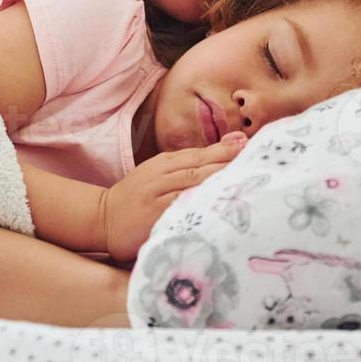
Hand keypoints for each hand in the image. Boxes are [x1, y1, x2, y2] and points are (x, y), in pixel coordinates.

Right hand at [98, 132, 245, 262]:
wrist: (103, 217)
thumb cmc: (136, 199)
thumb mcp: (160, 176)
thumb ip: (189, 167)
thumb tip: (226, 151)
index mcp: (164, 163)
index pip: (200, 153)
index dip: (226, 149)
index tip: (251, 144)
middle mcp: (162, 174)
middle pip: (201, 164)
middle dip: (229, 160)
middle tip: (257, 157)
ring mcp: (157, 193)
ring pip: (193, 181)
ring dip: (220, 177)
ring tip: (246, 175)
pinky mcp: (154, 213)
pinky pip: (180, 204)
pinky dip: (200, 200)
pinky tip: (218, 201)